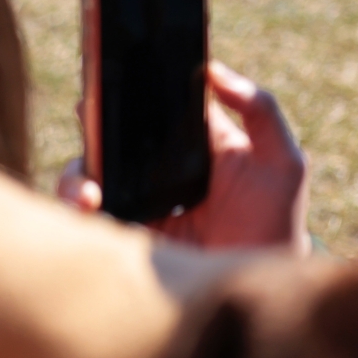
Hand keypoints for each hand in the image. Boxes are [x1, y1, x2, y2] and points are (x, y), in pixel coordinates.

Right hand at [56, 62, 308, 252]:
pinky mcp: (121, 227)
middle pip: (109, 132)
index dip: (129, 87)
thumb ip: (260, 110)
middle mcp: (155, 165)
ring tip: (88, 190)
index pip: (152, 104)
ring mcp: (134, 197)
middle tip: (87, 115)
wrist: (257, 288)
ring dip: (77, 174)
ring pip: (86, 170)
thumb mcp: (282, 162)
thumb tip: (213, 69)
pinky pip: (84, 209)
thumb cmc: (275, 222)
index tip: (112, 75)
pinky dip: (75, 203)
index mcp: (189, 141)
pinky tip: (88, 206)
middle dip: (90, 122)